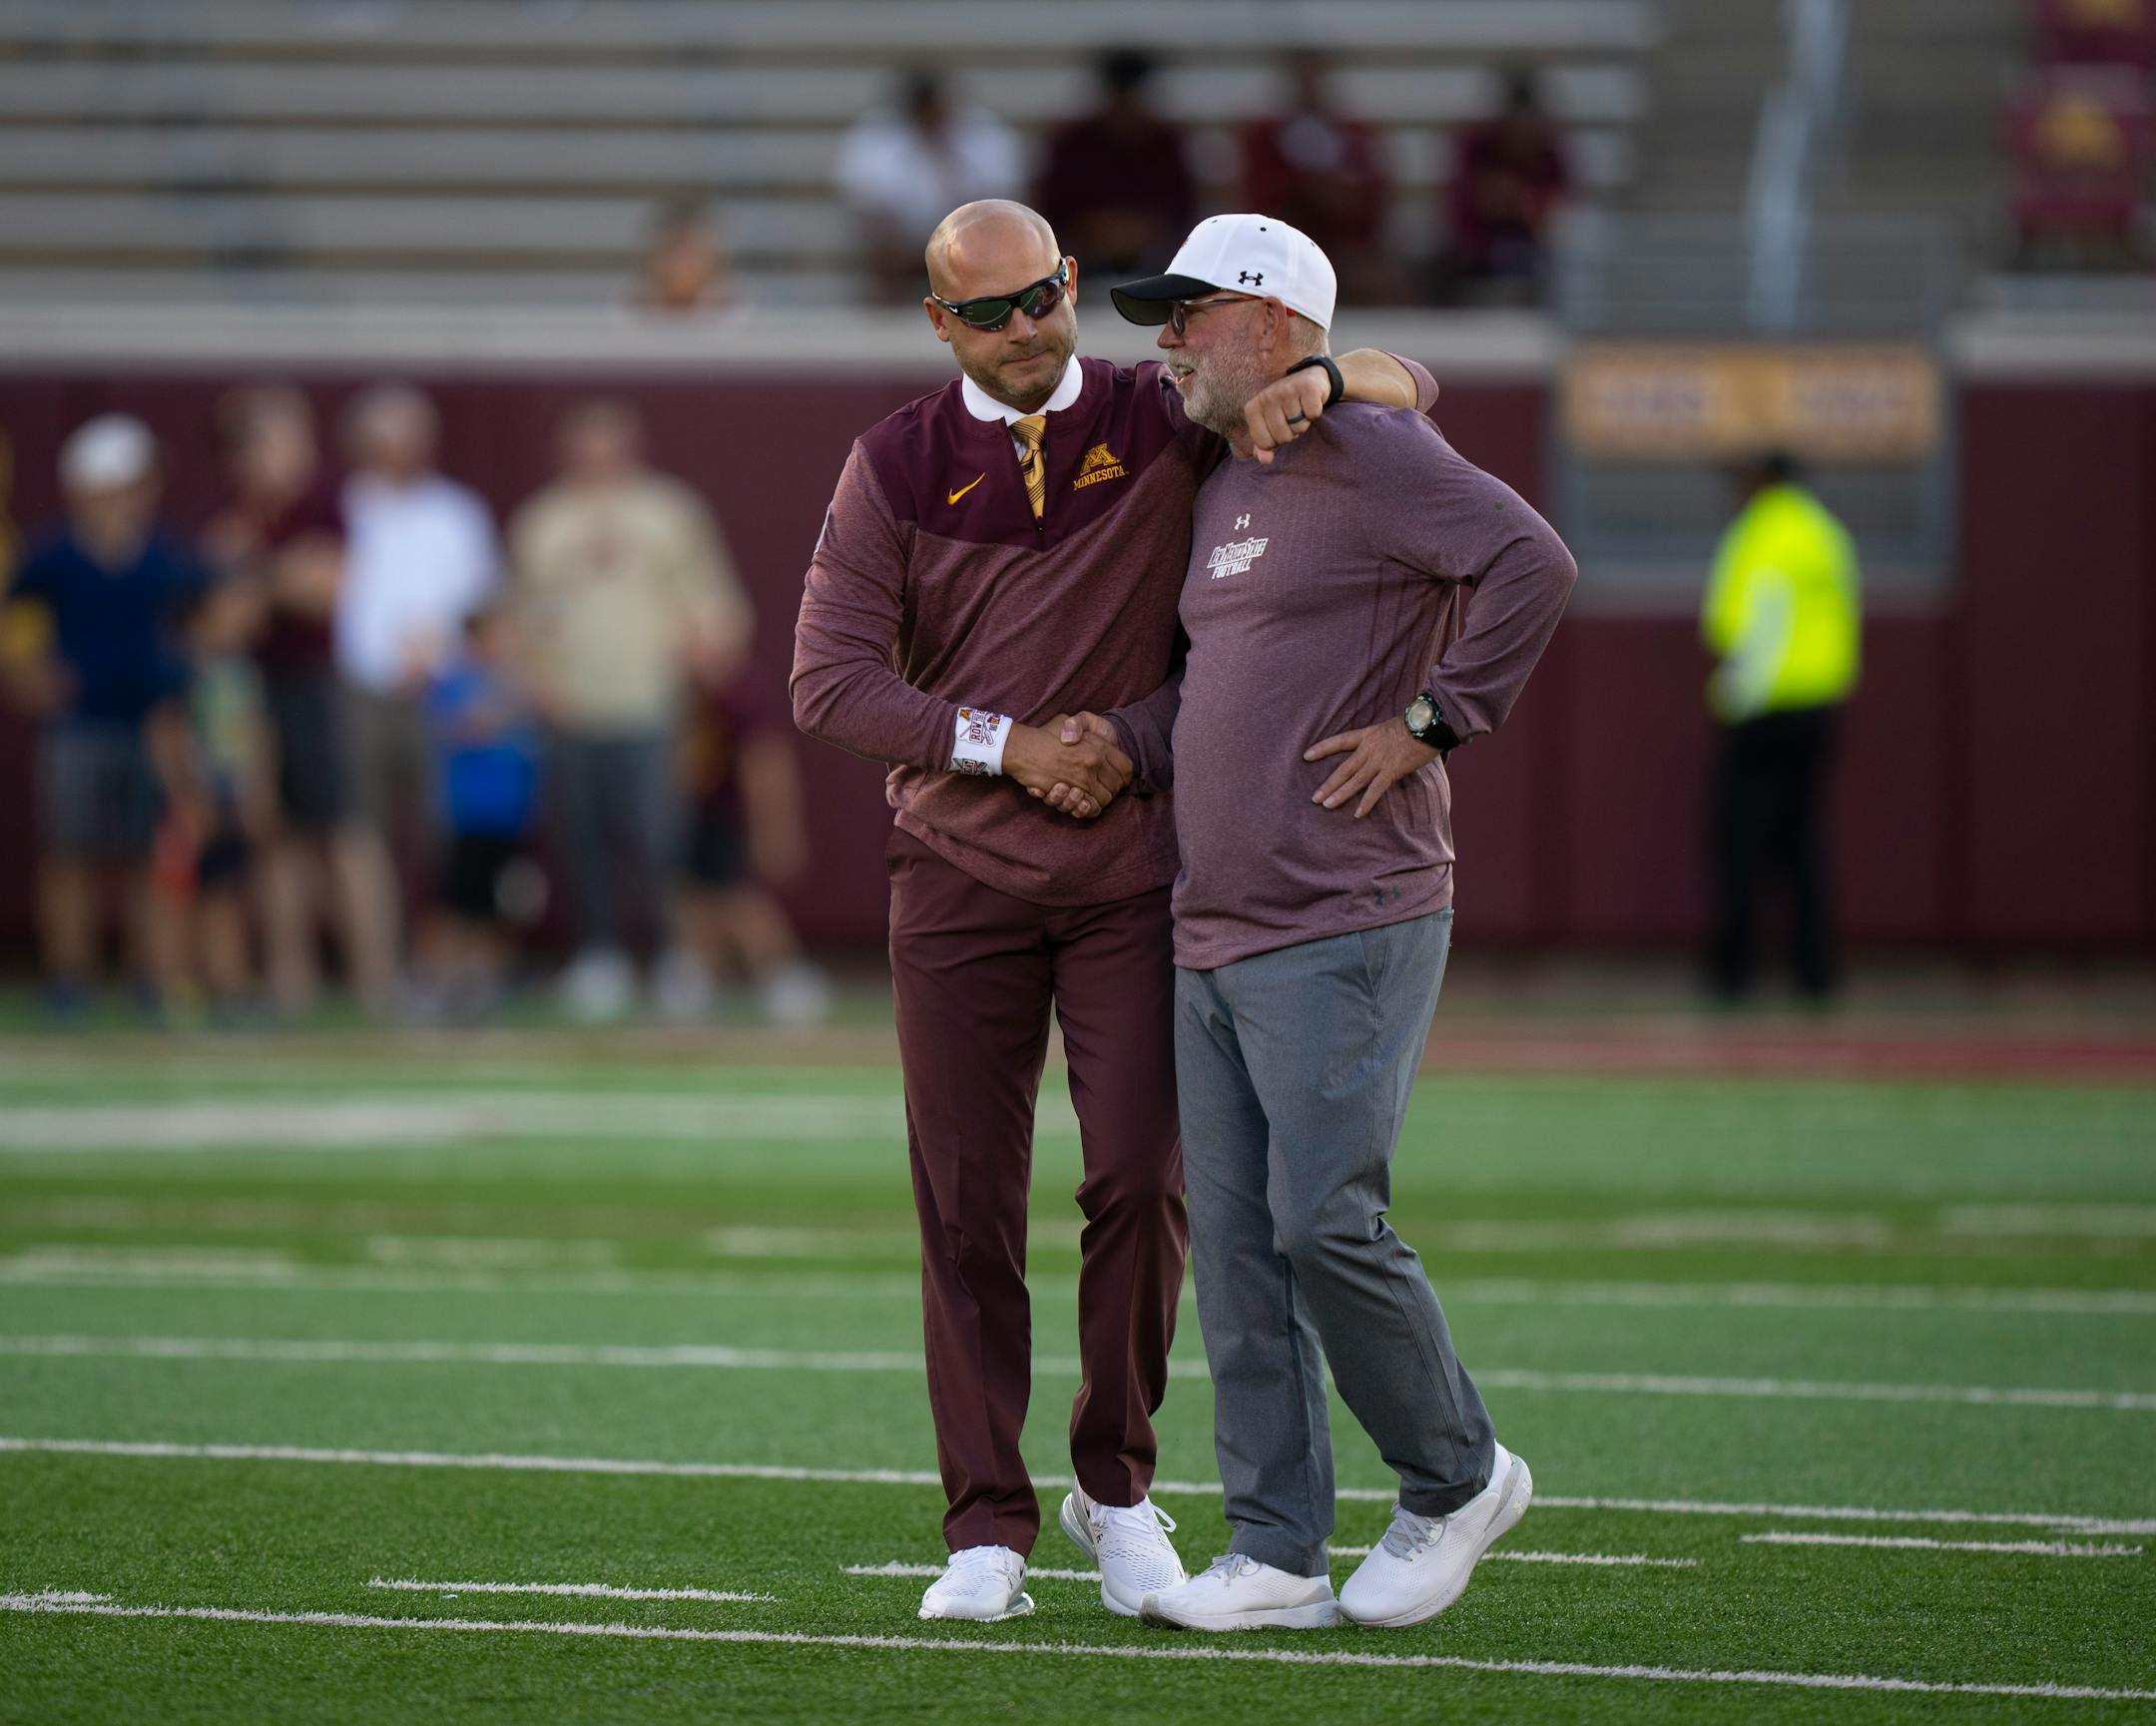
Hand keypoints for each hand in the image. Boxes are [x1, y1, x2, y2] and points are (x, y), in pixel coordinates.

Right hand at [1002, 715, 1129, 818]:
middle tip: (1101, 787)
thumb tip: (1089, 738)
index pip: (1126, 767)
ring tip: (1086, 793)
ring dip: (1098, 800)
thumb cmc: (1043, 733)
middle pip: (1116, 786)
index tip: (1117, 777)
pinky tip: (1080, 801)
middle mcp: (1092, 763)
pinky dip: (1086, 808)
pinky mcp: (1068, 793)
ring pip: (1104, 800)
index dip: (1124, 775)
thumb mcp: (1066, 720)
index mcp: (1097, 746)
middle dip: (1111, 790)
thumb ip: (1081, 726)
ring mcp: (1080, 779)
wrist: (1019, 747)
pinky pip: (1088, 808)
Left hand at [1242, 367, 1330, 464]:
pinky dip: (1314, 413)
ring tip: (1300, 410)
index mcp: (1253, 408)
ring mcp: (1286, 390)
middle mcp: (1267, 397)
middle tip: (1292, 418)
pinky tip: (1310, 402)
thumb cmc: (1285, 407)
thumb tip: (1265, 460)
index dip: (1275, 441)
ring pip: (1299, 427)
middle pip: (1283, 437)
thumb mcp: (1269, 425)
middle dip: (1291, 433)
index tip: (1279, 427)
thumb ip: (1263, 445)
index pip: (1264, 443)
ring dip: (1304, 423)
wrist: (1308, 379)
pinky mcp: (1307, 387)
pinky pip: (1313, 414)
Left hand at [1304, 721, 1440, 817]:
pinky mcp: (1392, 770)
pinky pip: (1376, 789)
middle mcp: (1369, 748)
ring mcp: (1380, 760)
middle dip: (1328, 784)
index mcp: (1367, 735)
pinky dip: (1367, 802)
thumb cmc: (1414, 725)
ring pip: (1355, 780)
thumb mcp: (1389, 728)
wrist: (1429, 724)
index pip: (1339, 741)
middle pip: (1343, 768)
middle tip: (1314, 798)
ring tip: (1326, 805)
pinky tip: (1358, 814)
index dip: (1322, 749)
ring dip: (1340, 794)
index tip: (1306, 756)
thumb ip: (1378, 741)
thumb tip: (1374, 751)